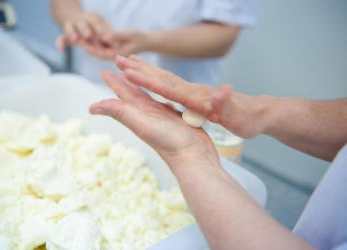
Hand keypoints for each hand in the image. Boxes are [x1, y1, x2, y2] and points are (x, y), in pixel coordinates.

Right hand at [56, 11, 110, 51]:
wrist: (76, 18)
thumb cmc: (96, 26)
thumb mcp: (103, 26)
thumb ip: (109, 35)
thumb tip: (118, 45)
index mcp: (92, 18)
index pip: (97, 23)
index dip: (100, 29)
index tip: (105, 36)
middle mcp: (81, 20)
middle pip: (82, 24)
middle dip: (85, 29)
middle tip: (88, 36)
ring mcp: (72, 26)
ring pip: (70, 29)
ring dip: (72, 34)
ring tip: (75, 40)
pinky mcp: (65, 34)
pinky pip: (61, 38)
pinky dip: (60, 43)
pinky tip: (60, 50)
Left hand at [75, 29, 153, 59]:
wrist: (146, 41)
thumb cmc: (139, 37)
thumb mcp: (129, 34)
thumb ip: (116, 36)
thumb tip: (103, 37)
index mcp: (116, 55)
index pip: (98, 53)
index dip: (87, 46)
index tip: (78, 40)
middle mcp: (112, 56)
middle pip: (95, 52)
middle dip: (84, 45)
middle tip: (72, 37)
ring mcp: (111, 54)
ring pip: (96, 49)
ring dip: (87, 42)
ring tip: (76, 34)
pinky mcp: (111, 50)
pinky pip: (100, 46)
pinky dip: (93, 41)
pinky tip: (86, 34)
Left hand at [89, 71, 218, 167]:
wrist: (194, 156)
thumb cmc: (169, 141)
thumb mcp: (141, 124)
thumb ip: (120, 112)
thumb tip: (91, 108)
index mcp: (139, 112)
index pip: (123, 93)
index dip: (114, 82)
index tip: (104, 71)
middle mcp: (150, 113)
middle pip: (135, 91)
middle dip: (127, 77)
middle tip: (120, 63)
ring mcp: (164, 115)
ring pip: (151, 94)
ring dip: (144, 82)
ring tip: (139, 72)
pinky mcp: (179, 116)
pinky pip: (168, 98)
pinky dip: (163, 91)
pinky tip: (164, 90)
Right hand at [115, 55, 271, 138]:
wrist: (259, 112)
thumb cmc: (248, 117)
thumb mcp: (238, 114)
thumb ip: (227, 103)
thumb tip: (224, 90)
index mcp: (196, 98)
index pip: (167, 86)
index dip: (148, 80)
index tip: (128, 72)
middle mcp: (191, 91)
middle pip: (161, 77)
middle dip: (139, 68)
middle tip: (119, 59)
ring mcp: (192, 91)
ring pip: (164, 78)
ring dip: (145, 70)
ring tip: (129, 62)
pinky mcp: (194, 95)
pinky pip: (169, 84)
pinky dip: (156, 78)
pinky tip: (151, 79)